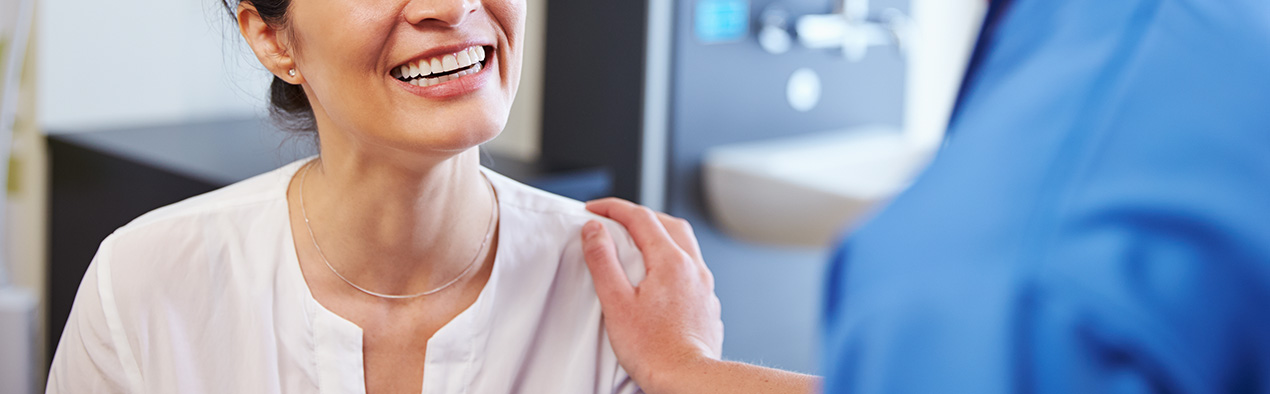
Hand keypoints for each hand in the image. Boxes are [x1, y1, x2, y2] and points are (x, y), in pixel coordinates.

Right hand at [581, 198, 723, 392]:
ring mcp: (704, 286)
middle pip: (668, 223)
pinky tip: (661, 276)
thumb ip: (603, 261)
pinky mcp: (708, 304)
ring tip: (638, 242)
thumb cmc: (653, 349)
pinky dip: (673, 259)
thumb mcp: (616, 302)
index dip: (613, 208)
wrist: (688, 379)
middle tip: (615, 219)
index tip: (594, 209)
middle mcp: (693, 268)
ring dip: (661, 234)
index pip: (641, 217)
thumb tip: (594, 230)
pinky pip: (692, 268)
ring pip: (685, 244)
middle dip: (640, 215)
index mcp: (671, 261)